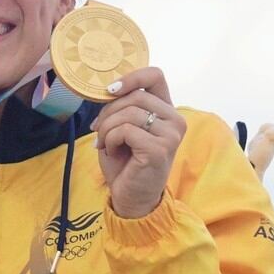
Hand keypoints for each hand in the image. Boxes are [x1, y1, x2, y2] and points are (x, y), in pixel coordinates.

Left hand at [91, 67, 185, 217]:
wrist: (131, 198)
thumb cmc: (125, 164)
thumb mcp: (122, 128)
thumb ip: (122, 107)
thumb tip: (108, 89)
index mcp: (167, 111)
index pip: (155, 75)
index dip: (131, 77)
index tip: (110, 90)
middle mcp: (175, 120)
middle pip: (136, 95)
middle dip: (108, 111)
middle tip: (97, 130)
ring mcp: (171, 135)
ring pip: (129, 112)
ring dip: (107, 128)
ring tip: (104, 143)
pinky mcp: (160, 149)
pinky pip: (126, 130)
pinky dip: (110, 139)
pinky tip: (110, 151)